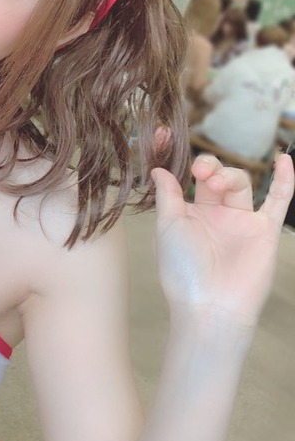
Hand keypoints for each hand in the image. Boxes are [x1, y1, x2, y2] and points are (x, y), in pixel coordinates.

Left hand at [152, 153, 293, 328]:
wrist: (211, 306)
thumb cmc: (183, 270)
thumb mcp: (168, 227)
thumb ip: (168, 196)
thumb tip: (158, 169)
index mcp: (189, 214)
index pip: (187, 177)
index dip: (178, 157)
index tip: (163, 134)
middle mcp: (216, 215)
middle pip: (216, 176)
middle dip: (209, 167)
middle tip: (200, 172)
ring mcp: (241, 221)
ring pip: (241, 183)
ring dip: (228, 176)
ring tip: (215, 183)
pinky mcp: (264, 230)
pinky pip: (278, 200)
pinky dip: (284, 180)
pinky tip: (285, 159)